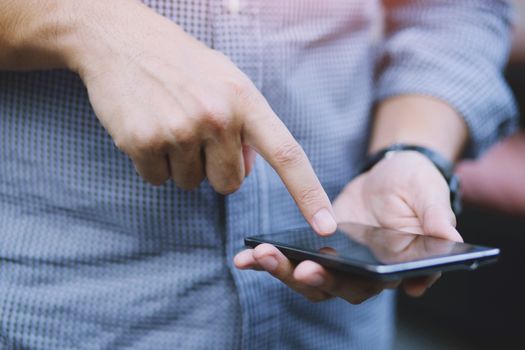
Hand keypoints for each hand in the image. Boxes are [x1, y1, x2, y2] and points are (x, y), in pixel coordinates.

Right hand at [67, 0, 335, 233]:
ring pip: (191, 184)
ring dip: (181, 164)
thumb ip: (245, 126)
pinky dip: (153, 164)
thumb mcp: (226, 81)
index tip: (326, 225)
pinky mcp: (144, 142)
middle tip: (195, 132)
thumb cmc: (181, 64)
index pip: (287, 155)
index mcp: (245, 100)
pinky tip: (147, 129)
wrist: (120, 40)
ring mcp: (179, 130)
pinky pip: (158, 180)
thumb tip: (245, 170)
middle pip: (229, 184)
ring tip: (168, 123)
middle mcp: (217, 116)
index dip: (309, 194)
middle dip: (214, 170)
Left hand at [235, 151, 461, 302]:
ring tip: (255, 255)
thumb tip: (450, 242)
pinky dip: (267, 261)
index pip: (369, 285)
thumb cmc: (416, 186)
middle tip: (272, 258)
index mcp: (392, 266)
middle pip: (330, 286)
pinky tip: (244, 255)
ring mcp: (338, 263)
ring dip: (279, 270)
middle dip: (299, 276)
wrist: (391, 175)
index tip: (313, 270)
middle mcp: (362, 273)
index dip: (341, 282)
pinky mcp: (317, 248)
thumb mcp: (429, 193)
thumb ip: (437, 217)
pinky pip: (291, 260)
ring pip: (306, 279)